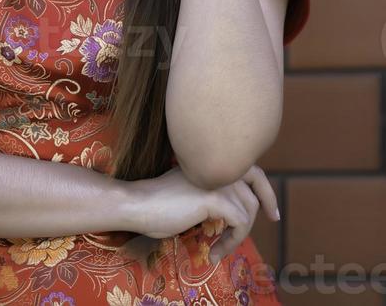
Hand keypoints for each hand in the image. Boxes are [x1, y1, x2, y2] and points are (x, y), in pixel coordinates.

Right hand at [125, 164, 279, 256]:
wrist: (139, 204)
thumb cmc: (159, 203)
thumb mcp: (192, 192)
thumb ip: (213, 191)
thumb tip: (234, 209)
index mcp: (211, 160)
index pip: (249, 167)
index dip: (263, 188)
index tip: (269, 209)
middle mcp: (217, 164)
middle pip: (257, 182)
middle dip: (268, 201)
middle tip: (274, 219)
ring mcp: (217, 179)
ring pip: (248, 209)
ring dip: (239, 234)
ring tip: (220, 248)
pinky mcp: (216, 197)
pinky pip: (240, 224)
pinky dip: (232, 242)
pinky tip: (213, 252)